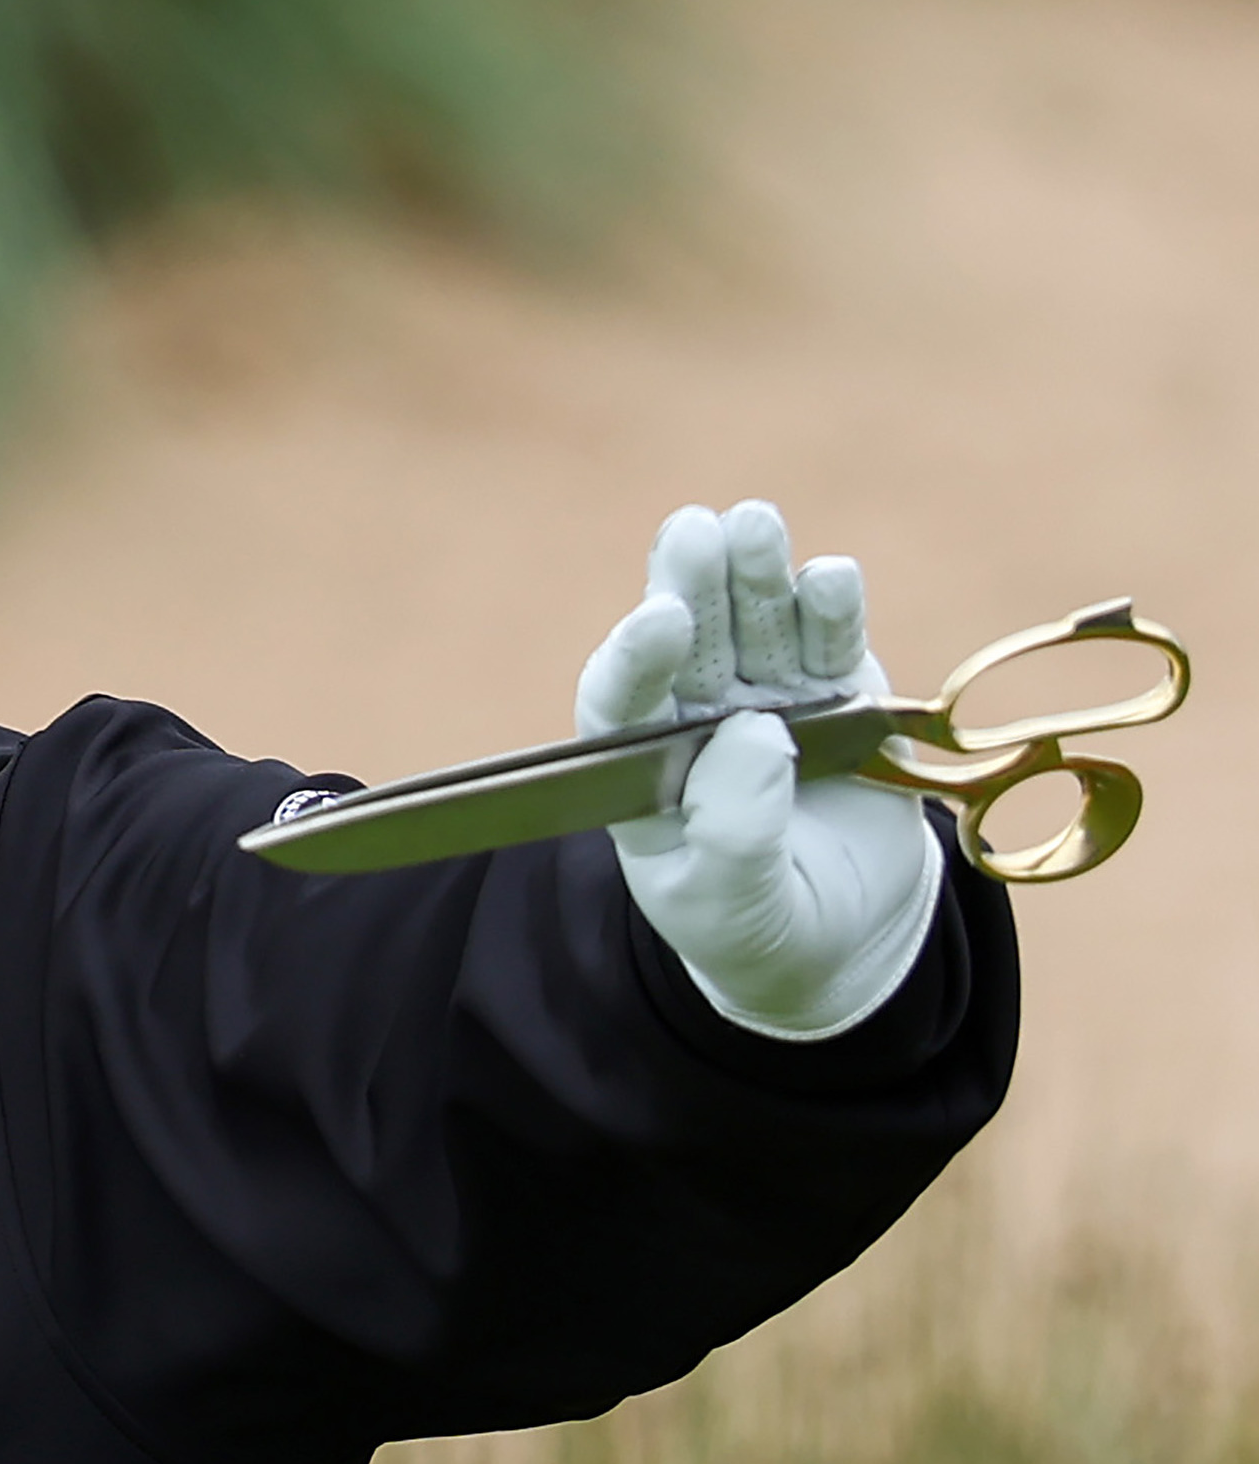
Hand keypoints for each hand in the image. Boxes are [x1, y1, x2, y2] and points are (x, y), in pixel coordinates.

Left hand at [578, 499, 942, 1040]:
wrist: (838, 938)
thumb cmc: (757, 927)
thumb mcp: (732, 906)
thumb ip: (736, 832)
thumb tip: (758, 730)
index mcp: (641, 768)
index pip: (622, 700)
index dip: (636, 657)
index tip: (660, 622)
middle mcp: (698, 719)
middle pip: (688, 638)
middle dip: (691, 583)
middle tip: (696, 532)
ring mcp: (770, 695)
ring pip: (757, 622)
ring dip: (756, 573)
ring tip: (753, 525)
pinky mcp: (840, 693)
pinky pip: (832, 641)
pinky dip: (832, 606)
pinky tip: (828, 576)